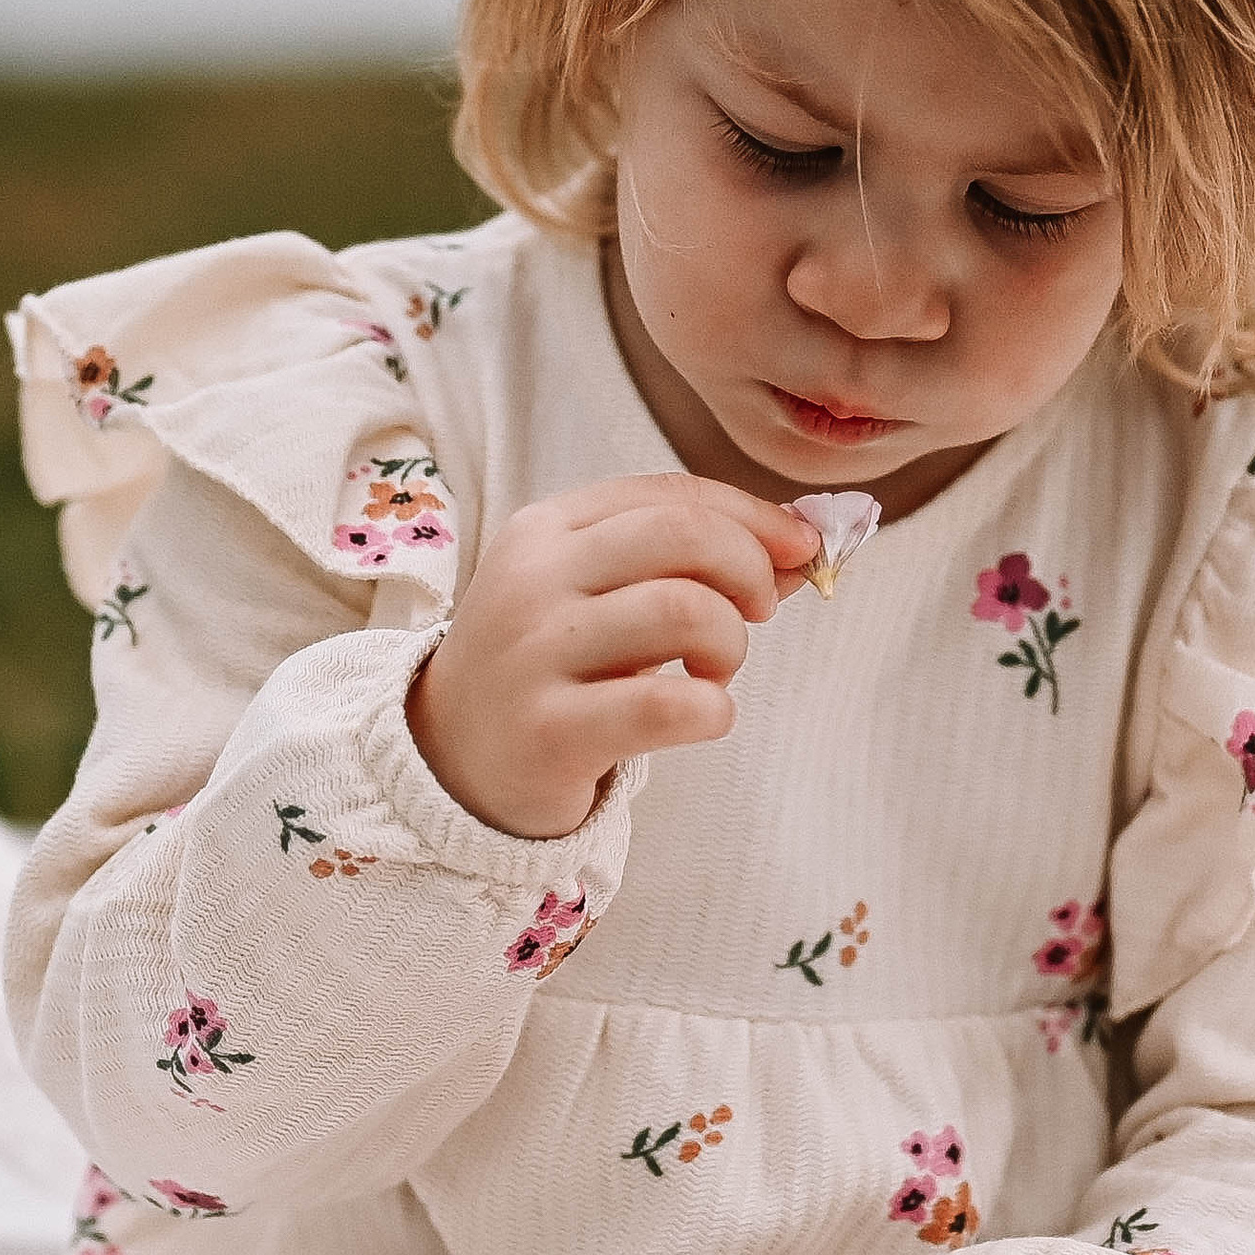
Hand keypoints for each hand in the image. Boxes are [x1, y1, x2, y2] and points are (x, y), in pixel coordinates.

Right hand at [408, 473, 819, 839]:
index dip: (752, 516)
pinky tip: (702, 716)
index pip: (670, 494)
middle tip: (754, 615)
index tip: (799, 548)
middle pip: (684, 536)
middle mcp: (534, 580)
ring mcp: (535, 654)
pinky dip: (713, 710)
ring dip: (729, 645)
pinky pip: (667, 704)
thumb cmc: (549, 667)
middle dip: (750, 570)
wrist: (452, 760)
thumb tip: (802, 546)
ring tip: (714, 672)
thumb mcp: (598, 594)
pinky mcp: (549, 731)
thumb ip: (685, 563)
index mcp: (546, 529)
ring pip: (684, 611)